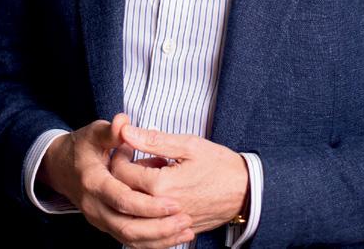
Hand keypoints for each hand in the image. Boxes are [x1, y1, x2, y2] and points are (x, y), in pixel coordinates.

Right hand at [37, 113, 194, 247]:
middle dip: (158, 227)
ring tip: (186, 230)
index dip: (148, 205)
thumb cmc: (82, 147)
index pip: (122, 200)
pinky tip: (174, 236)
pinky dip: (152, 242)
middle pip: (128, 227)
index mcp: (94, 182)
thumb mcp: (95, 133)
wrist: (61, 167)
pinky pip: (129, 240)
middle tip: (186, 219)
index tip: (174, 203)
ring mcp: (99, 219)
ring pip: (130, 239)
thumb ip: (112, 131)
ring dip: (159, 238)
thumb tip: (124, 122)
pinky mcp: (106, 225)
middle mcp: (94, 207)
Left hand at [111, 123, 249, 235]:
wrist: (245, 191)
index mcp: (160, 185)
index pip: (122, 173)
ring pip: (134, 212)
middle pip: (124, 193)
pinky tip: (157, 194)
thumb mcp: (187, 145)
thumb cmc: (218, 164)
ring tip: (150, 174)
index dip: (119, 155)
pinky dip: (146, 210)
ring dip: (134, 193)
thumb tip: (126, 131)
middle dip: (124, 174)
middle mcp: (160, 209)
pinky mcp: (175, 231)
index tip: (125, 146)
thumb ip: (153, 140)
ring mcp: (167, 224)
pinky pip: (149, 226)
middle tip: (137, 158)